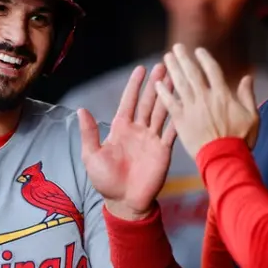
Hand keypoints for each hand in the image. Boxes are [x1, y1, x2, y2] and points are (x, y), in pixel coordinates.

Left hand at [78, 63, 176, 220]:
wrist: (124, 202)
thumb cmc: (106, 181)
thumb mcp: (92, 155)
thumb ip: (89, 133)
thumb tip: (81, 110)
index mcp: (121, 128)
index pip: (129, 101)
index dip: (135, 85)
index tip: (141, 68)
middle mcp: (138, 130)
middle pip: (149, 102)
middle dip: (156, 84)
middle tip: (164, 65)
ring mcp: (152, 139)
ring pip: (162, 112)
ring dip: (169, 95)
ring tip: (178, 78)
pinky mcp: (163, 150)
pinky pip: (172, 131)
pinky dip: (179, 118)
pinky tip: (186, 104)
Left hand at [155, 44, 258, 159]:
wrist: (225, 158)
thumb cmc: (241, 140)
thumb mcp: (252, 116)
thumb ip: (247, 95)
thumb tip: (248, 77)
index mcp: (223, 95)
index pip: (212, 70)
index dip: (205, 59)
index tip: (198, 50)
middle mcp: (205, 98)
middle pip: (192, 73)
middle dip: (184, 58)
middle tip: (176, 47)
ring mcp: (191, 108)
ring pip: (180, 84)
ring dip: (172, 69)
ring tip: (167, 58)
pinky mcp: (181, 120)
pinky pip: (170, 103)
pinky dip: (163, 93)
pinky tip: (157, 84)